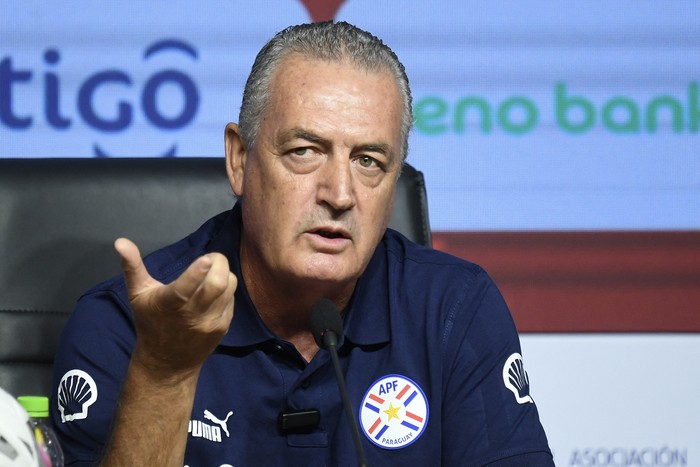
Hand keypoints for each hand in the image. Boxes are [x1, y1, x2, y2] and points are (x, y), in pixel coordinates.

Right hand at [114, 238, 236, 377]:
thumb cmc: (151, 322)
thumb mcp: (138, 295)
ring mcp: (210, 323)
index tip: (205, 260)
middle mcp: (192, 316)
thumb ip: (132, 267)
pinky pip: (232, 298)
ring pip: (229, 287)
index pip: (184, 290)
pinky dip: (226, 289)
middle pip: (217, 285)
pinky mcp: (223, 327)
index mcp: (168, 305)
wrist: (167, 362)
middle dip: (219, 263)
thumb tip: (120, 241)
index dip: (196, 274)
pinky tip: (212, 294)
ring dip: (223, 274)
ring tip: (211, 275)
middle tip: (210, 259)